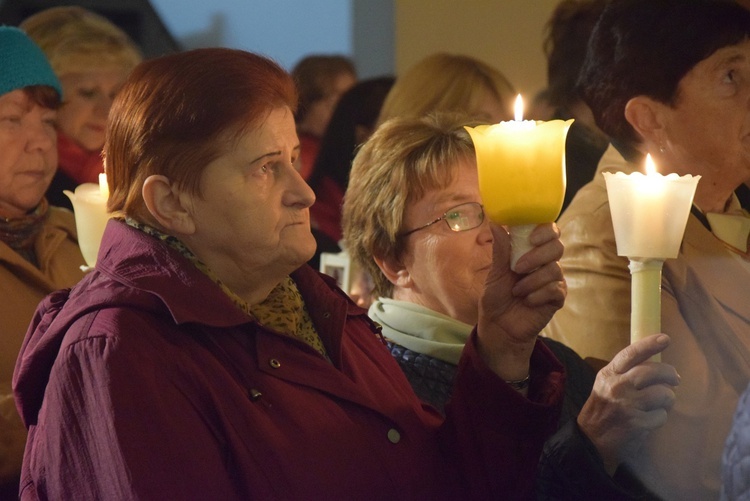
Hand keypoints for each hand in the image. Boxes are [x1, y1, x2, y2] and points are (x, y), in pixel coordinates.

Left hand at [477, 223, 565, 379]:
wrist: (499, 326)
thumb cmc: (496, 297)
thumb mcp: (495, 273)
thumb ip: (500, 250)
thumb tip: (496, 223)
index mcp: (530, 252)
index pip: (549, 231)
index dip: (545, 230)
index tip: (532, 238)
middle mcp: (545, 263)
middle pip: (557, 246)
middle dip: (537, 255)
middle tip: (518, 268)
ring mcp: (553, 280)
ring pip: (555, 269)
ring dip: (532, 280)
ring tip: (516, 291)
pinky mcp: (557, 298)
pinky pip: (556, 289)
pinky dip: (539, 294)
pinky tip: (528, 301)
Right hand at [577, 333, 679, 474]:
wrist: (590, 441)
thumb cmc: (603, 411)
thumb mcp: (606, 386)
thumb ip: (626, 374)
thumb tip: (657, 366)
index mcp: (608, 374)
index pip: (630, 354)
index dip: (649, 344)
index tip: (665, 338)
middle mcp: (617, 387)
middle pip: (653, 372)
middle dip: (670, 374)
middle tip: (675, 379)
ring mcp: (627, 405)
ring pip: (663, 394)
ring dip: (667, 399)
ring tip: (659, 404)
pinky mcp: (636, 423)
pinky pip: (662, 415)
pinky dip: (660, 418)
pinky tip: (649, 421)